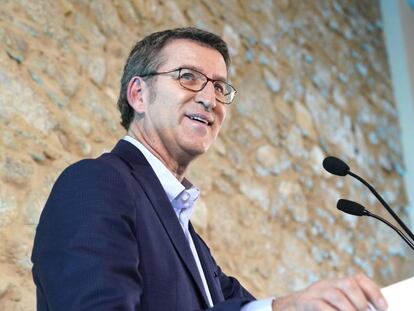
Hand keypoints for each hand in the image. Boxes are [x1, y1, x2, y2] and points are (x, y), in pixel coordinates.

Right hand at [272, 273, 387, 310]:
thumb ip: (348, 304)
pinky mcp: (304, 302)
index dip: (373, 291)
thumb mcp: (332, 305)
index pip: (357, 278)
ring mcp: (313, 292)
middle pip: (348, 283)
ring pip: (335, 294)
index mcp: (335, 284)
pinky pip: (321, 306)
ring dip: (348, 310)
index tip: (383, 307)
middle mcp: (325, 284)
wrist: (286, 310)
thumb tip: (370, 310)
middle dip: (360, 302)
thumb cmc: (313, 310)